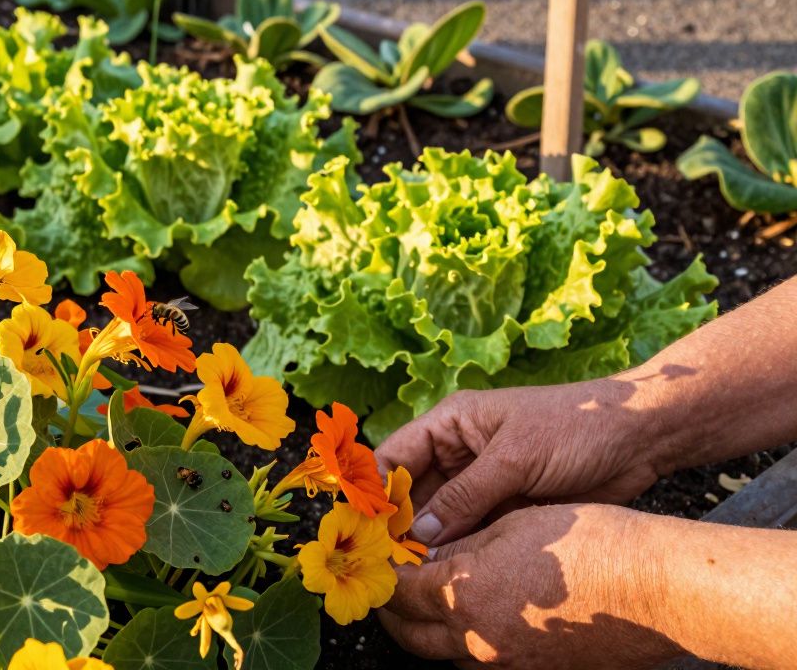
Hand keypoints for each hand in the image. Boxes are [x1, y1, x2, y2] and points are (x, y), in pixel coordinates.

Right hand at [374, 379, 664, 546]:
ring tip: (410, 577)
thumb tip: (420, 536)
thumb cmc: (577, 427)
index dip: (374, 490)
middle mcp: (457, 454)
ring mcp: (481, 483)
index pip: (393, 456)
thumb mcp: (516, 458)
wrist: (641, 437)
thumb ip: (466, 496)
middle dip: (397, 526)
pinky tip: (446, 575)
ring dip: (426, 545)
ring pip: (438, 519)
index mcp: (450, 424)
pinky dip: (457, 553)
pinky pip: (469, 533)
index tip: (361, 528)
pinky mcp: (504, 508)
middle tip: (384, 565)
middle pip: (410, 493)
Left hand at [379, 504, 684, 668]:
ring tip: (431, 599)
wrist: (661, 589)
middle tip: (390, 583)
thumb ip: (461, 543)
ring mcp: (509, 666)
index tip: (378, 558)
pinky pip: (484, 666)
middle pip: (410, 634)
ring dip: (429, 630)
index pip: (398, 592)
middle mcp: (479, 642)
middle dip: (392, 609)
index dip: (383, 573)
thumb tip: (426, 549)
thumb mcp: (514, 526)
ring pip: (444, 655)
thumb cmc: (593, 544)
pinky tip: (480, 618)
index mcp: (465, 596)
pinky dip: (468, 646)